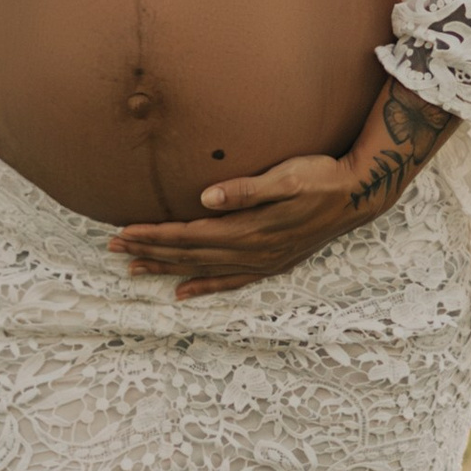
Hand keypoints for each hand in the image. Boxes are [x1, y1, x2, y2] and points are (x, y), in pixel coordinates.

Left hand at [109, 150, 360, 297]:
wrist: (357, 196)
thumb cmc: (320, 177)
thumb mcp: (286, 176)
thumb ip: (247, 189)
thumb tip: (207, 198)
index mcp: (249, 230)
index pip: (188, 234)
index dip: (154, 234)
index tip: (123, 231)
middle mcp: (251, 252)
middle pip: (188, 255)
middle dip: (149, 251)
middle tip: (113, 248)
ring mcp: (261, 262)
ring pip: (201, 270)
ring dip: (166, 269)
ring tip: (134, 270)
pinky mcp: (270, 264)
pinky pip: (228, 282)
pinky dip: (202, 288)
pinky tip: (182, 294)